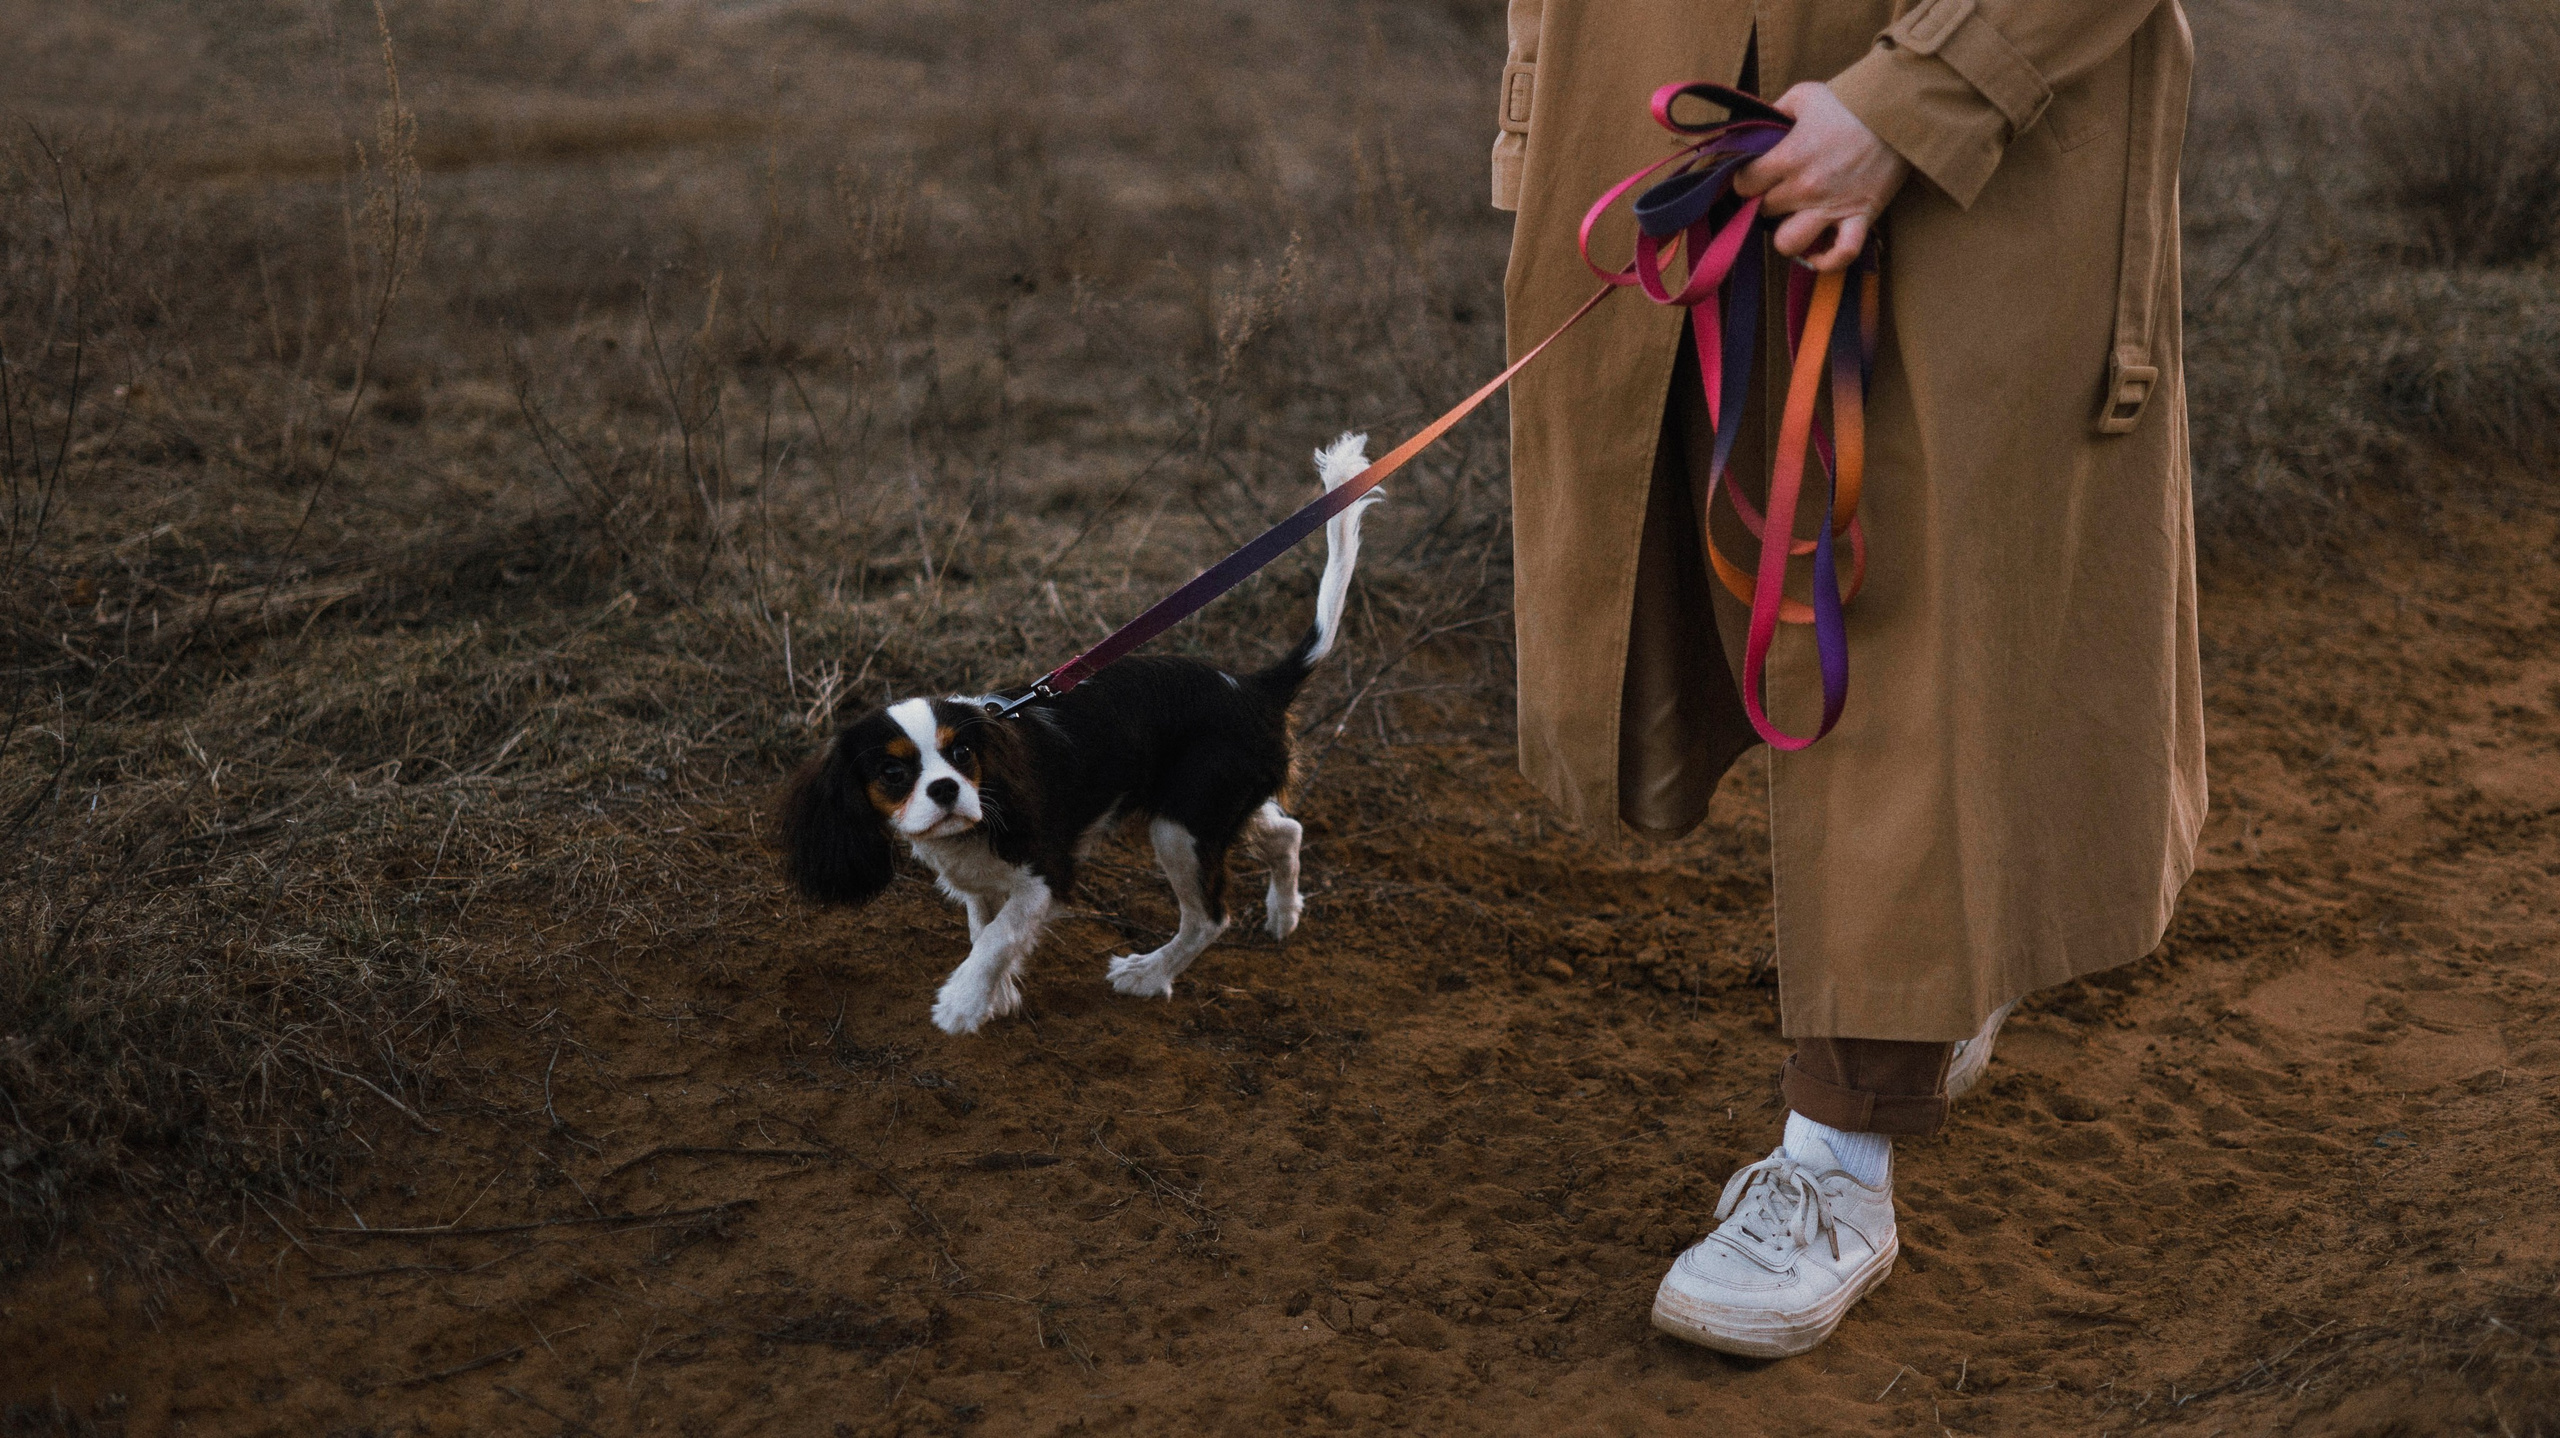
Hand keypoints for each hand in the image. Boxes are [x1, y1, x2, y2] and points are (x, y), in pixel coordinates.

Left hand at [1733, 83, 1910, 271]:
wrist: (1898, 111)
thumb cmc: (1849, 101)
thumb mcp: (1804, 95)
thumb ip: (1773, 112)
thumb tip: (1752, 128)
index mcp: (1788, 157)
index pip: (1744, 185)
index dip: (1745, 180)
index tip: (1755, 175)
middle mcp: (1805, 188)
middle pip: (1764, 212)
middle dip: (1766, 202)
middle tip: (1778, 191)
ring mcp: (1832, 207)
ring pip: (1789, 244)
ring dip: (1788, 234)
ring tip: (1795, 219)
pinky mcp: (1860, 217)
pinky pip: (1841, 255)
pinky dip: (1828, 260)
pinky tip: (1819, 250)